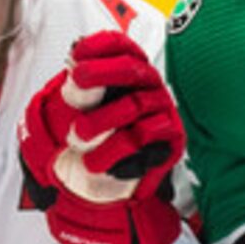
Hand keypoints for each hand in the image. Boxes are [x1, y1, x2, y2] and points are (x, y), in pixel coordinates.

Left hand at [17, 30, 183, 243]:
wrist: (103, 197)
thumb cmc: (88, 148)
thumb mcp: (75, 116)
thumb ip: (77, 90)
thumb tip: (74, 67)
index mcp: (125, 75)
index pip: (121, 47)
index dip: (101, 46)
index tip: (76, 53)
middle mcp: (147, 89)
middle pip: (132, 68)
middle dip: (102, 71)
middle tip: (75, 80)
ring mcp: (161, 113)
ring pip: (135, 105)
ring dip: (101, 120)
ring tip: (76, 139)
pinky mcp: (170, 141)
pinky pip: (146, 137)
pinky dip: (117, 150)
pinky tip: (99, 163)